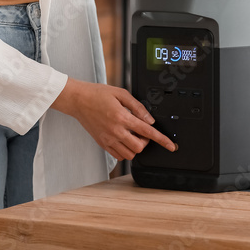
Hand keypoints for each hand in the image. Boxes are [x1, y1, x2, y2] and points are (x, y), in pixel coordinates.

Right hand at [50, 77, 176, 159]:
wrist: (78, 100)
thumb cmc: (98, 94)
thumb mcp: (121, 93)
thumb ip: (138, 107)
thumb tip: (150, 120)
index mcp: (122, 117)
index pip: (147, 132)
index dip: (162, 140)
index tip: (171, 146)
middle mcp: (115, 131)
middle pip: (139, 147)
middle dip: (146, 141)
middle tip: (142, 132)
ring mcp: (108, 139)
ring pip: (130, 154)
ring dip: (136, 147)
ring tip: (132, 136)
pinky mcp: (102, 143)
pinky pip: (119, 156)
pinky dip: (125, 151)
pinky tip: (124, 140)